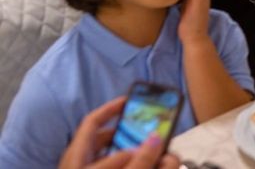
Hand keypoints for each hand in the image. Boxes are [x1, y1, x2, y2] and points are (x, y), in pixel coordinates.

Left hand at [58, 97, 179, 168]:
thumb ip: (140, 162)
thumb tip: (157, 138)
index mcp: (78, 158)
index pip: (93, 123)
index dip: (111, 109)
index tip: (132, 101)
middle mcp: (82, 167)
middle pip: (109, 145)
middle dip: (136, 139)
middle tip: (156, 135)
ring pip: (120, 163)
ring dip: (144, 159)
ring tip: (166, 159)